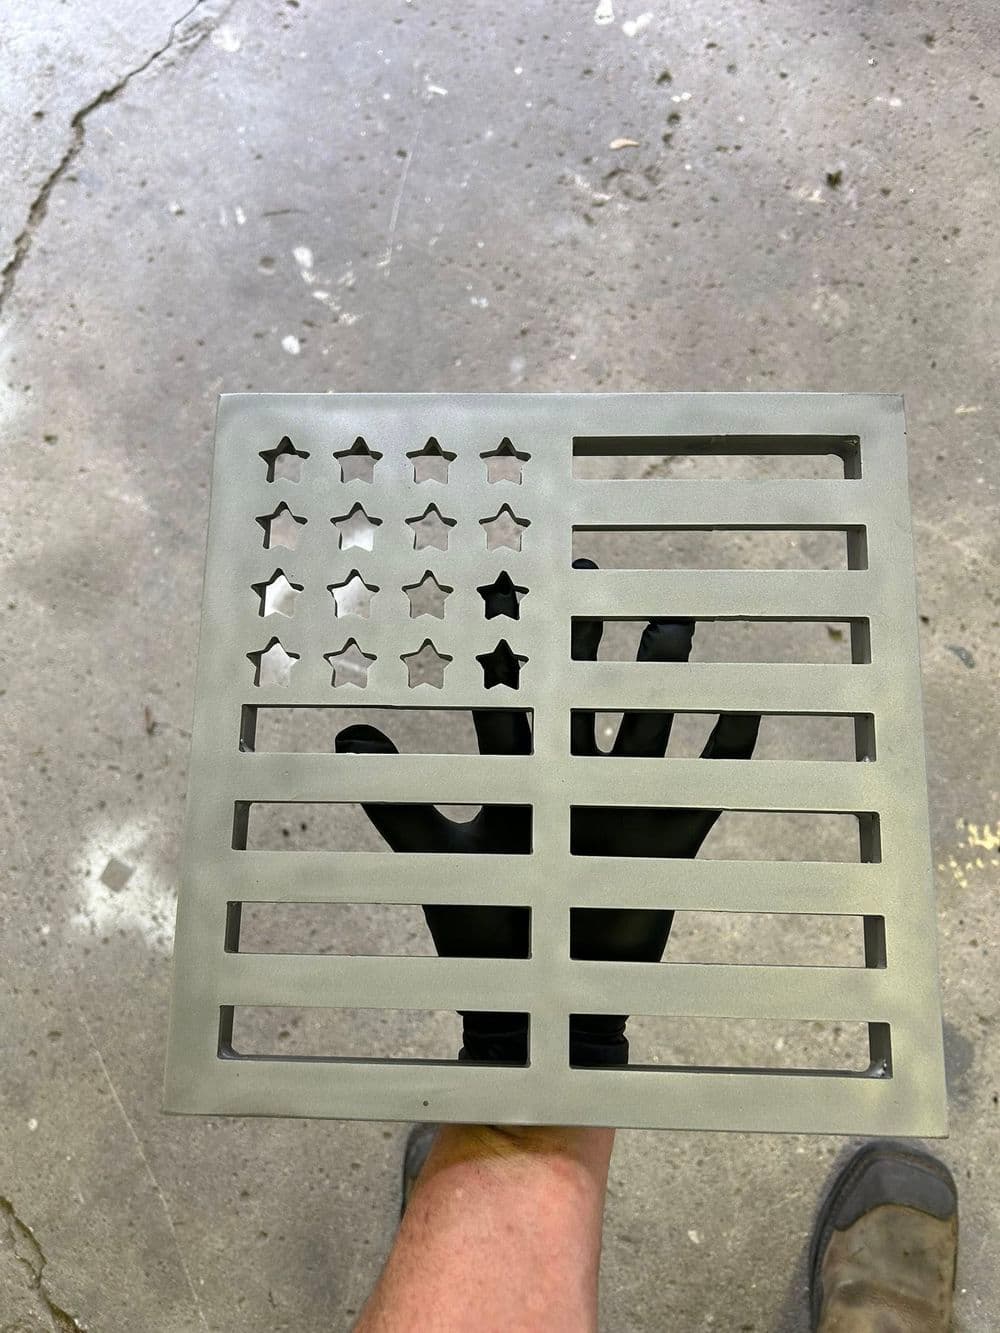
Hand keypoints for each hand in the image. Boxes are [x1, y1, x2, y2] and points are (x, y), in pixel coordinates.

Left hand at [335, 557, 759, 1065]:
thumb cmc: (483, 926)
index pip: (512, 694)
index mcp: (522, 775)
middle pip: (584, 694)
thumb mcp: (436, 855)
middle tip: (598, 577)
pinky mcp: (661, 841)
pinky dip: (724, 758)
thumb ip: (397, 802)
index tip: (504, 583)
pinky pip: (702, 791)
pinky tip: (746, 716)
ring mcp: (621, 806)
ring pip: (645, 726)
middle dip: (590, 640)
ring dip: (658, 681)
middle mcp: (574, 778)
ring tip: (673, 628)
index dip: (507, 644)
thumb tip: (348, 736)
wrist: (536, 995)